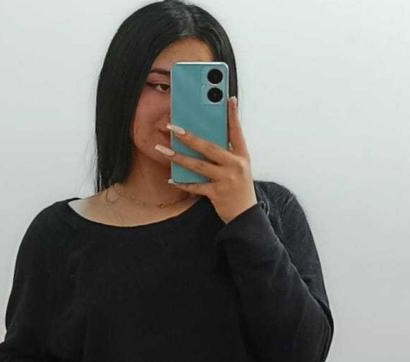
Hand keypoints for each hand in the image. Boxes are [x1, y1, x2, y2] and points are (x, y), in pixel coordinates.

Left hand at [156, 96, 257, 223]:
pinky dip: (183, 183)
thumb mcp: (240, 168)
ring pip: (198, 166)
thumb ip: (227, 153)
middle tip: (173, 127)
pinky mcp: (217, 193)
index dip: (233, 115)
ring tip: (163, 149)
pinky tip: (171, 179)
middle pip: (209, 147)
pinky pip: (195, 186)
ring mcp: (226, 179)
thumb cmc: (240, 188)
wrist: (246, 215)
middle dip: (189, 136)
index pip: (237, 132)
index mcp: (242, 156)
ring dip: (178, 157)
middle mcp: (235, 165)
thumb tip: (205, 139)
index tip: (228, 99)